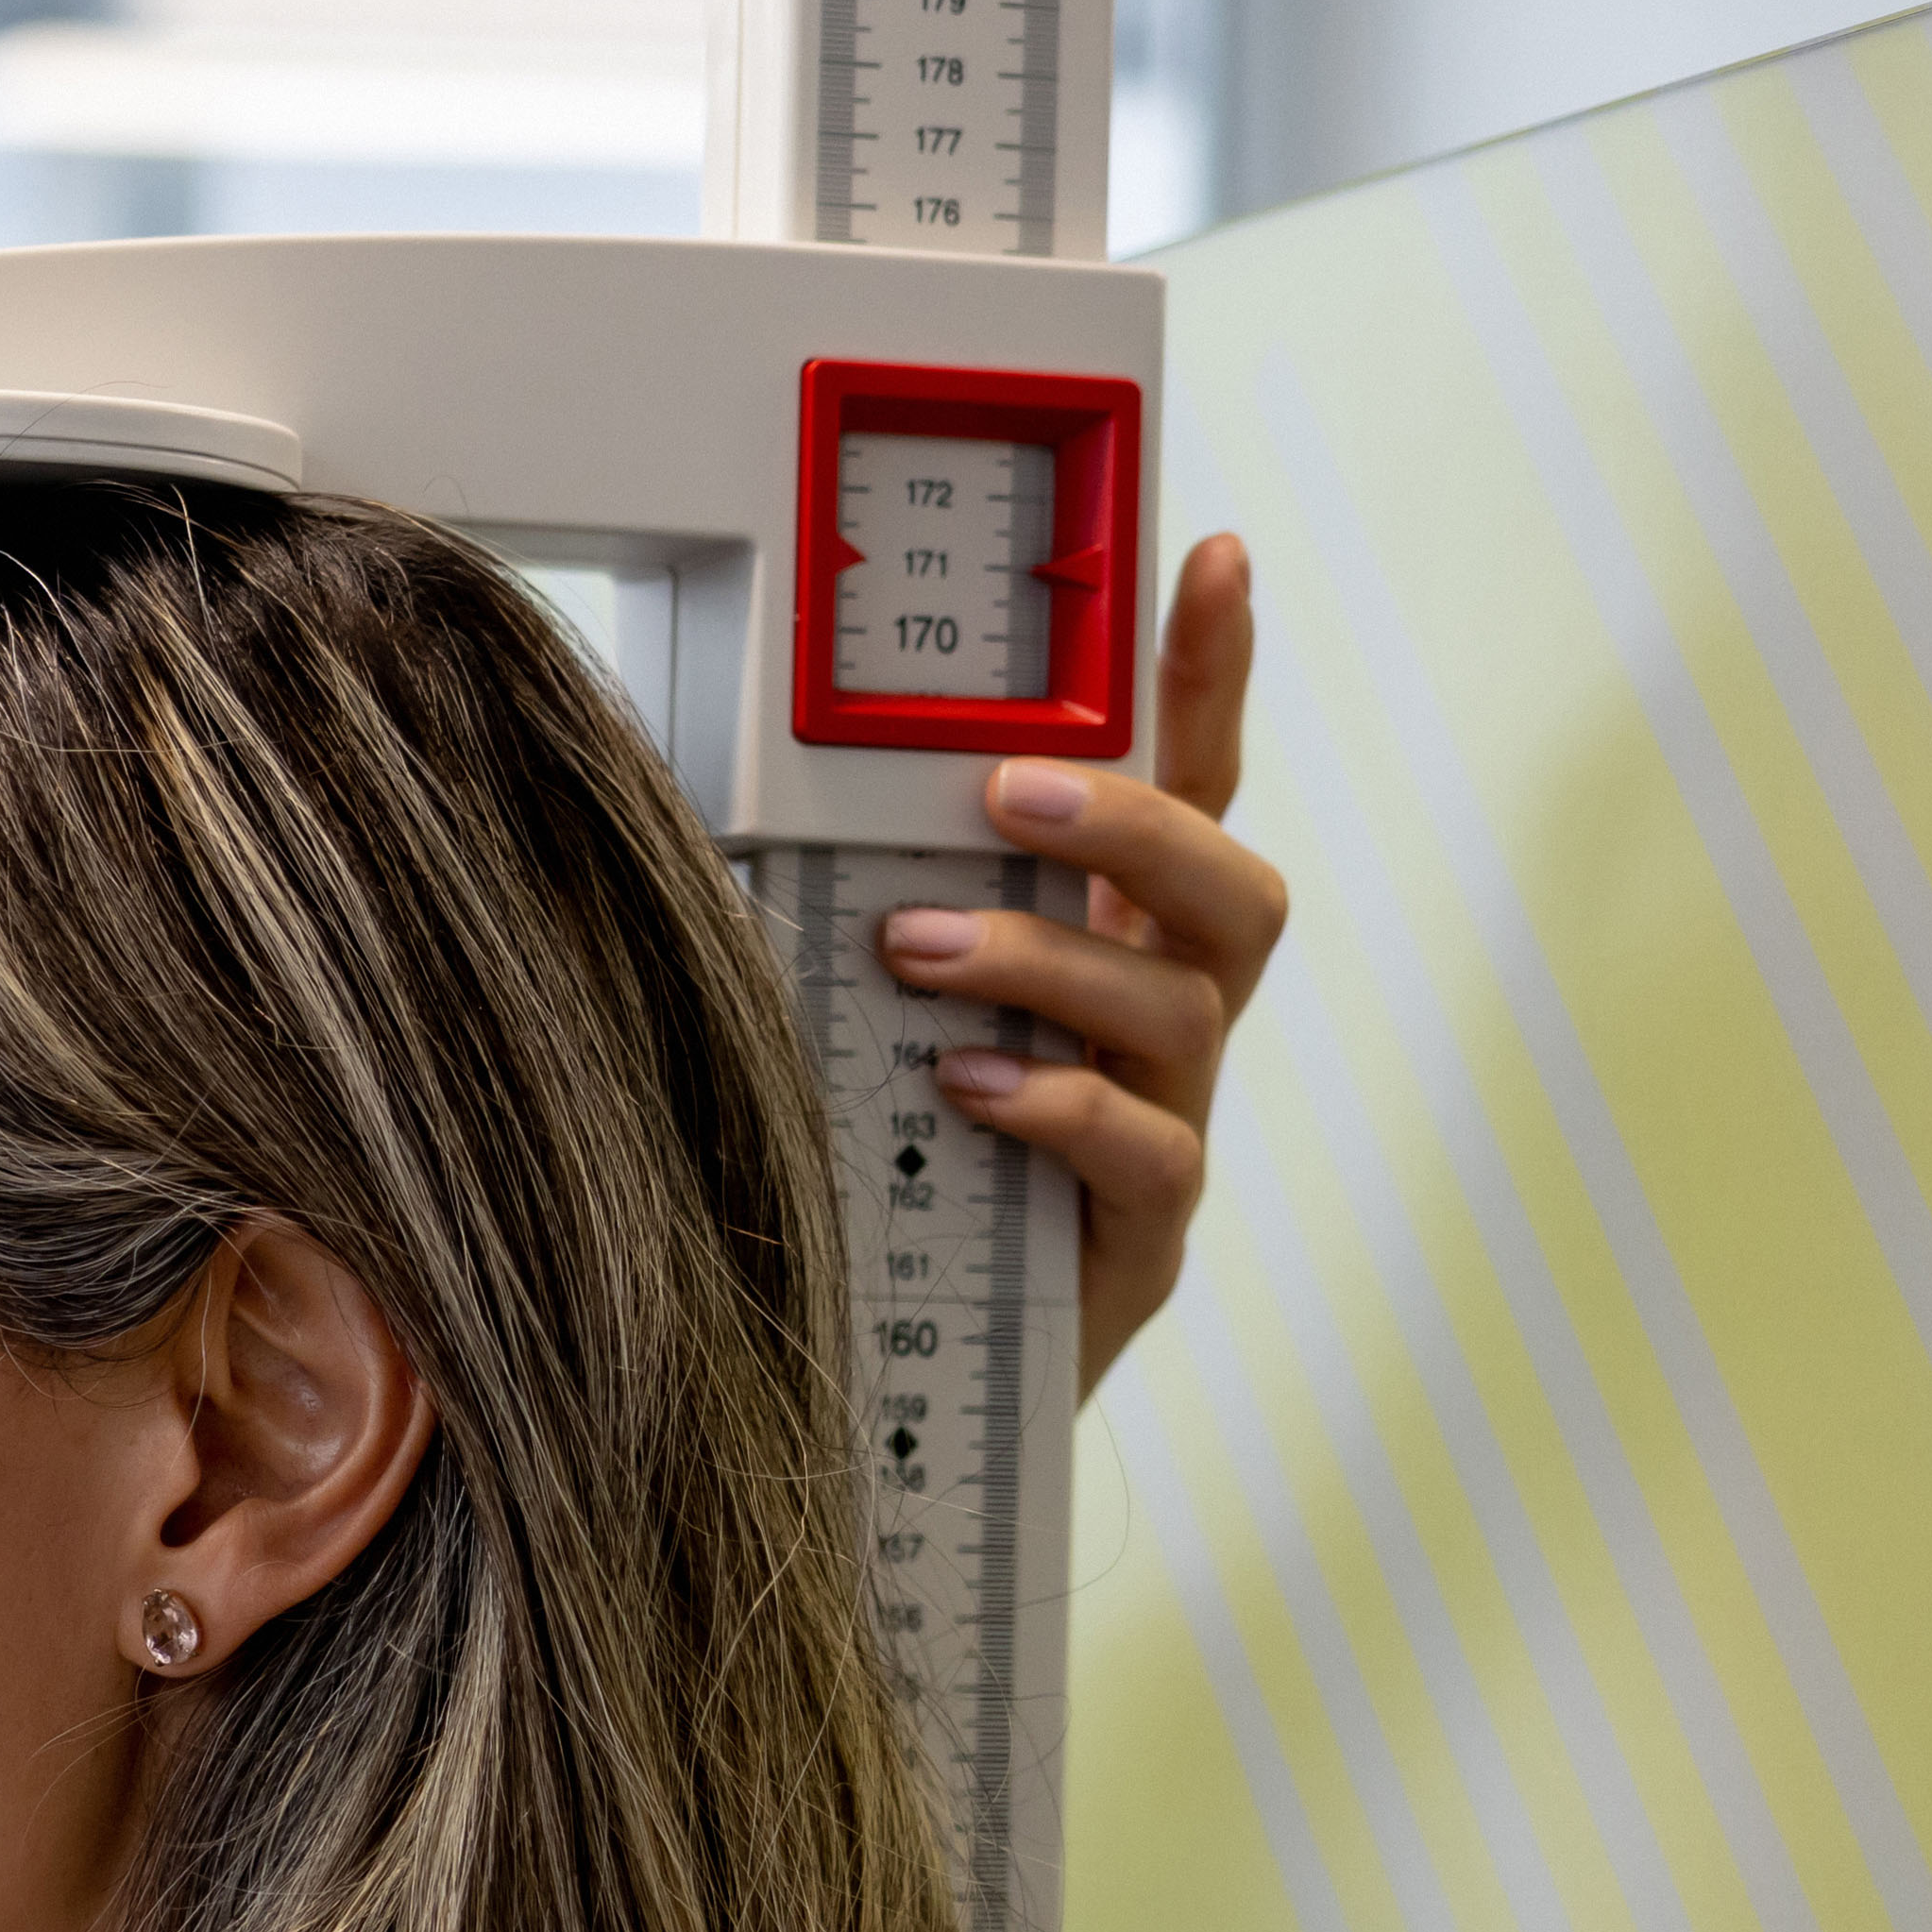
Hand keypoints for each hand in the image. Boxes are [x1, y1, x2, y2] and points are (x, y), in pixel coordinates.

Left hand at [879, 531, 1277, 1393]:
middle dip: (1131, 824)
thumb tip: (698, 797)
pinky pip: (1149, 1147)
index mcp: (1106, 944)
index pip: (1188, 787)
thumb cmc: (873, 1165)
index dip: (1209, 676)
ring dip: (1044, 956)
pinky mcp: (1146, 1238)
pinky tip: (967, 1087)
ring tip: (915, 952)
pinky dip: (1058, 1101)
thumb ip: (836, 911)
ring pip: (1181, 1004)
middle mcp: (1166, 1024)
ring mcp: (1172, 1126)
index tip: (1215, 551)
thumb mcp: (851, 1014)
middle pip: (1233, 885)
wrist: (892, 1380)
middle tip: (1004, 793)